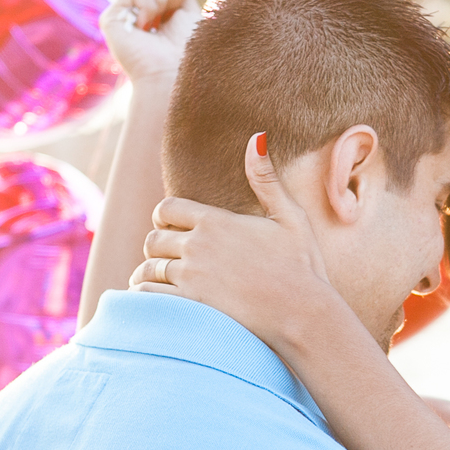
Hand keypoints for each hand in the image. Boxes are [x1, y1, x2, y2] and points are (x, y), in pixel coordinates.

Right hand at [100, 0, 199, 84]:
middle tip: (169, 15)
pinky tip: (144, 28)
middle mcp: (136, 4)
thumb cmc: (187, 48)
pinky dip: (147, 7)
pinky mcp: (110, 17)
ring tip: (158, 23)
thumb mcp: (189, 10)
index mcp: (156, 2)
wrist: (174, 72)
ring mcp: (122, 10)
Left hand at [130, 135, 334, 340]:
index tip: (170, 228)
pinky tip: (155, 303)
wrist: (303, 313)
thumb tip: (258, 136)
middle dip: (156, 247)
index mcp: (216, 220)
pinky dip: (146, 297)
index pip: (167, 209)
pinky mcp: (189, 305)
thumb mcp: (290, 217)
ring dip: (148, 274)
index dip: (164, 217)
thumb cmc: (302, 266)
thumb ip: (266, 179)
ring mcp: (191, 276)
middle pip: (153, 238)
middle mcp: (198, 245)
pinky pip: (149, 295)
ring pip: (148, 268)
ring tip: (154, 281)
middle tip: (163, 258)